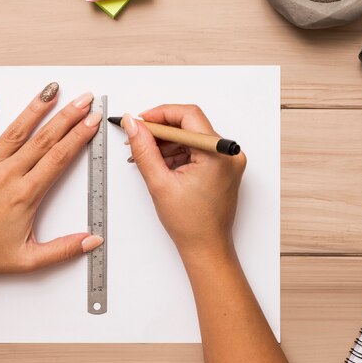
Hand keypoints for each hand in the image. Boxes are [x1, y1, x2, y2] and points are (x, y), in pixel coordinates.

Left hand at [0, 83, 103, 290]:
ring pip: (15, 131)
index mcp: (24, 195)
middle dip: (67, 116)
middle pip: (44, 139)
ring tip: (51, 91)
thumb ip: (64, 249)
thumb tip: (93, 241)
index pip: (59, 157)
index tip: (92, 121)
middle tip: (84, 99)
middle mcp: (5, 176)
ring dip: (35, 109)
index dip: (79, 136)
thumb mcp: (30, 259)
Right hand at [122, 105, 245, 259]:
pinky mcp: (223, 167)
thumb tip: (133, 124)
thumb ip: (144, 149)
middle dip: (161, 130)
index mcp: (218, 154)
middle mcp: (228, 152)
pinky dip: (177, 153)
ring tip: (145, 156)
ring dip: (167, 143)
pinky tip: (160, 164)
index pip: (188, 116)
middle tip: (138, 137)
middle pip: (190, 125)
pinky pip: (197, 149)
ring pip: (191, 137)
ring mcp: (228, 160)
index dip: (160, 114)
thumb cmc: (190, 224)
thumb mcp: (159, 183)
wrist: (206, 248)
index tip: (140, 121)